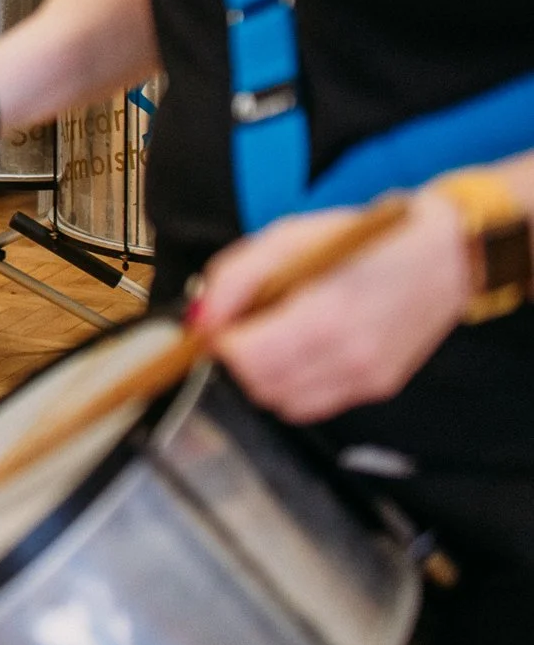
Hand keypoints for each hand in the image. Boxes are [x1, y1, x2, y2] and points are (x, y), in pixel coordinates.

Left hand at [196, 195, 473, 422]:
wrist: (442, 257)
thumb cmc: (362, 239)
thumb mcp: (287, 237)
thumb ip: (235, 278)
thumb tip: (201, 319)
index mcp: (325, 314)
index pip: (245, 358)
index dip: (221, 339)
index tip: (221, 318)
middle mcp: (348, 357)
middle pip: (259, 386)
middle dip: (238, 358)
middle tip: (246, 325)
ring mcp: (366, 379)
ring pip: (283, 404)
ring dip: (263, 375)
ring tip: (274, 336)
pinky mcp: (377, 388)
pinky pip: (313, 406)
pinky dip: (293, 386)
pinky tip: (300, 351)